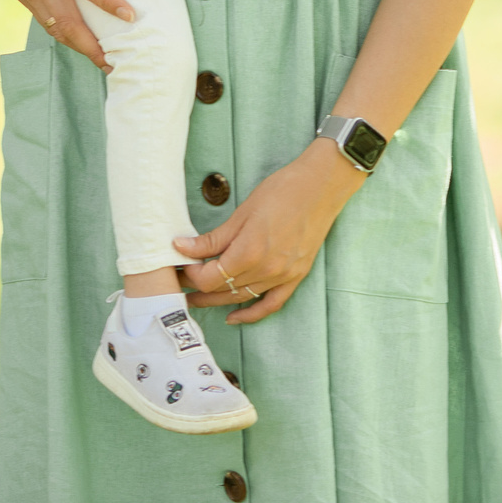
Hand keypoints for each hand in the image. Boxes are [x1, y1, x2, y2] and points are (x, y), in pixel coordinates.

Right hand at [0, 0, 137, 70]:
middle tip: (117, 63)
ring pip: (57, 30)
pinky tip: (80, 44)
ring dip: (80, 48)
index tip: (130, 16)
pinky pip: (47, 25)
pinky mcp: (24, 0)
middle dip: (92, 47)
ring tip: (103, 61)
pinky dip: (65, 38)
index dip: (107, 1)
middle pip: (69, 23)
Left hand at [172, 142, 365, 323]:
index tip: (181, 264)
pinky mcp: (296, 276)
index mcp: (249, 252)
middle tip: (180, 284)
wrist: (321, 186)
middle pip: (222, 290)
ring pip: (242, 298)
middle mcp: (266, 271)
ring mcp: (283, 276)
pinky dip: (251, 314)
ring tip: (197, 297)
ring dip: (217, 300)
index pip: (209, 278)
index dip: (190, 274)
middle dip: (197, 289)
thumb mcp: (241, 213)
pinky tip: (233, 316)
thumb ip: (213, 238)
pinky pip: (271, 304)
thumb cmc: (282, 191)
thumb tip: (182, 247)